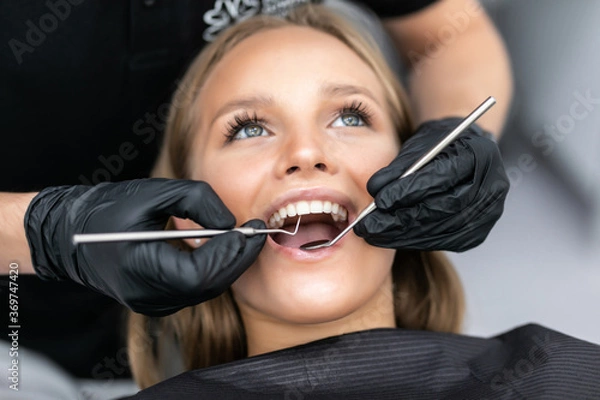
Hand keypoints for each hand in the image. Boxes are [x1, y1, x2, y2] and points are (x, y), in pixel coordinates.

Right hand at [24, 179, 265, 315]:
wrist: (70, 233)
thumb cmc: (108, 208)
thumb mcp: (154, 192)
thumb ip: (197, 200)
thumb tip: (229, 223)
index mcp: (142, 270)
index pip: (201, 274)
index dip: (232, 253)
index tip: (253, 230)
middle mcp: (148, 295)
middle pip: (209, 286)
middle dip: (238, 259)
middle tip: (258, 233)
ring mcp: (152, 302)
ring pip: (205, 290)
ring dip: (229, 265)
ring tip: (246, 238)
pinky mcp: (156, 299)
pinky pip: (195, 288)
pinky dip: (214, 269)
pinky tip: (224, 248)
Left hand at [354, 118, 509, 251]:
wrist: (464, 154)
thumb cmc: (439, 146)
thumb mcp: (419, 146)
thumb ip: (398, 167)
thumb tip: (374, 189)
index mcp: (480, 155)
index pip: (442, 177)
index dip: (409, 191)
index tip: (381, 200)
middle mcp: (492, 187)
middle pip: (442, 209)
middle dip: (401, 219)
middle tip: (368, 224)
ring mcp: (487, 214)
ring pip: (440, 230)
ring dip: (402, 235)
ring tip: (373, 233)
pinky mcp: (476, 234)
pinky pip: (442, 241)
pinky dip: (413, 241)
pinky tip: (390, 239)